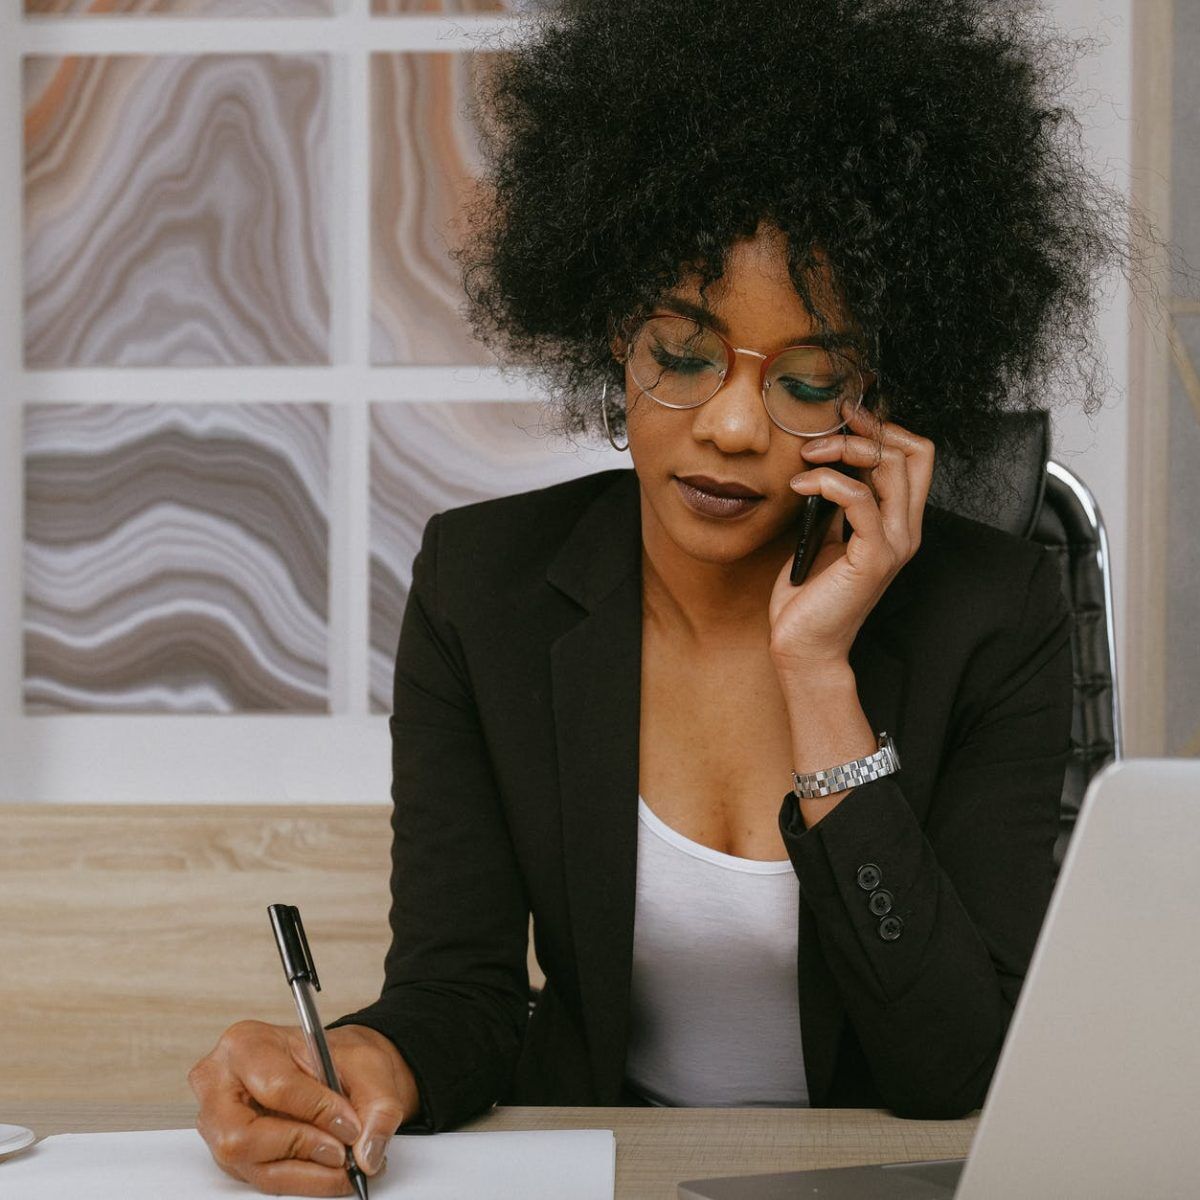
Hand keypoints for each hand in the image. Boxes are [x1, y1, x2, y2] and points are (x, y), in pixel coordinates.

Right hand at [189, 1021, 420, 1196]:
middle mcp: (218, 1086)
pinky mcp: (230, 1155)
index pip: (276, 1086)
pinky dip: (301, 1179)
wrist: (332, 1068)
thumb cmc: (338, 1057)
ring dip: (305, 1172)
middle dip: (301, 1147)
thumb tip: (367, 1153)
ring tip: (343, 1163)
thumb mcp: (369, 1065)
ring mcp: (217, 1125)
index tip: (351, 1126)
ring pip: (253, 1166)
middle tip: (342, 1152)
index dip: (317, 1111)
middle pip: (243, 1136)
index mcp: (246, 1044)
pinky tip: (328, 1170)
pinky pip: (262, 1179)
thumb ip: (378, 1106)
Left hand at [768, 404, 933, 674]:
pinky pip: (860, 499)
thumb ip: (837, 503)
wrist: (803, 646)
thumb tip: (827, 462)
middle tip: (822, 433)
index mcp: (898, 523)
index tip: (843, 420)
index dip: (884, 428)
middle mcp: (905, 530)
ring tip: (806, 456)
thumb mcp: (825, 535)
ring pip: (891, 467)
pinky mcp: (873, 558)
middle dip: (866, 430)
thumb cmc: (809, 596)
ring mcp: (894, 544)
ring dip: (843, 450)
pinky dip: (827, 481)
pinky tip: (799, 485)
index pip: (916, 455)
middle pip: (913, 452)